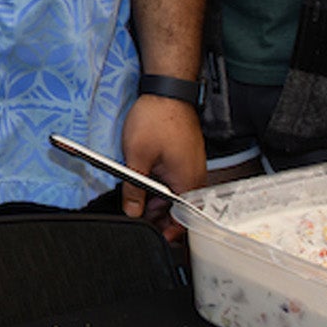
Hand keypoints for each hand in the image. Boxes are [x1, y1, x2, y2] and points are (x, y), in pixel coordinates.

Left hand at [119, 95, 205, 241]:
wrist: (167, 90)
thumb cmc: (157, 119)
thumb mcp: (137, 158)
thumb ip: (133, 189)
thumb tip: (132, 212)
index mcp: (188, 182)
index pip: (182, 220)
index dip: (165, 232)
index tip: (150, 236)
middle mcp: (194, 177)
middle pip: (177, 209)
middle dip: (156, 215)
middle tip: (134, 214)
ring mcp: (191, 167)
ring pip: (173, 194)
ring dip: (155, 198)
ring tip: (134, 196)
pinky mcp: (184, 158)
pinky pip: (173, 179)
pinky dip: (159, 184)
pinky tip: (142, 179)